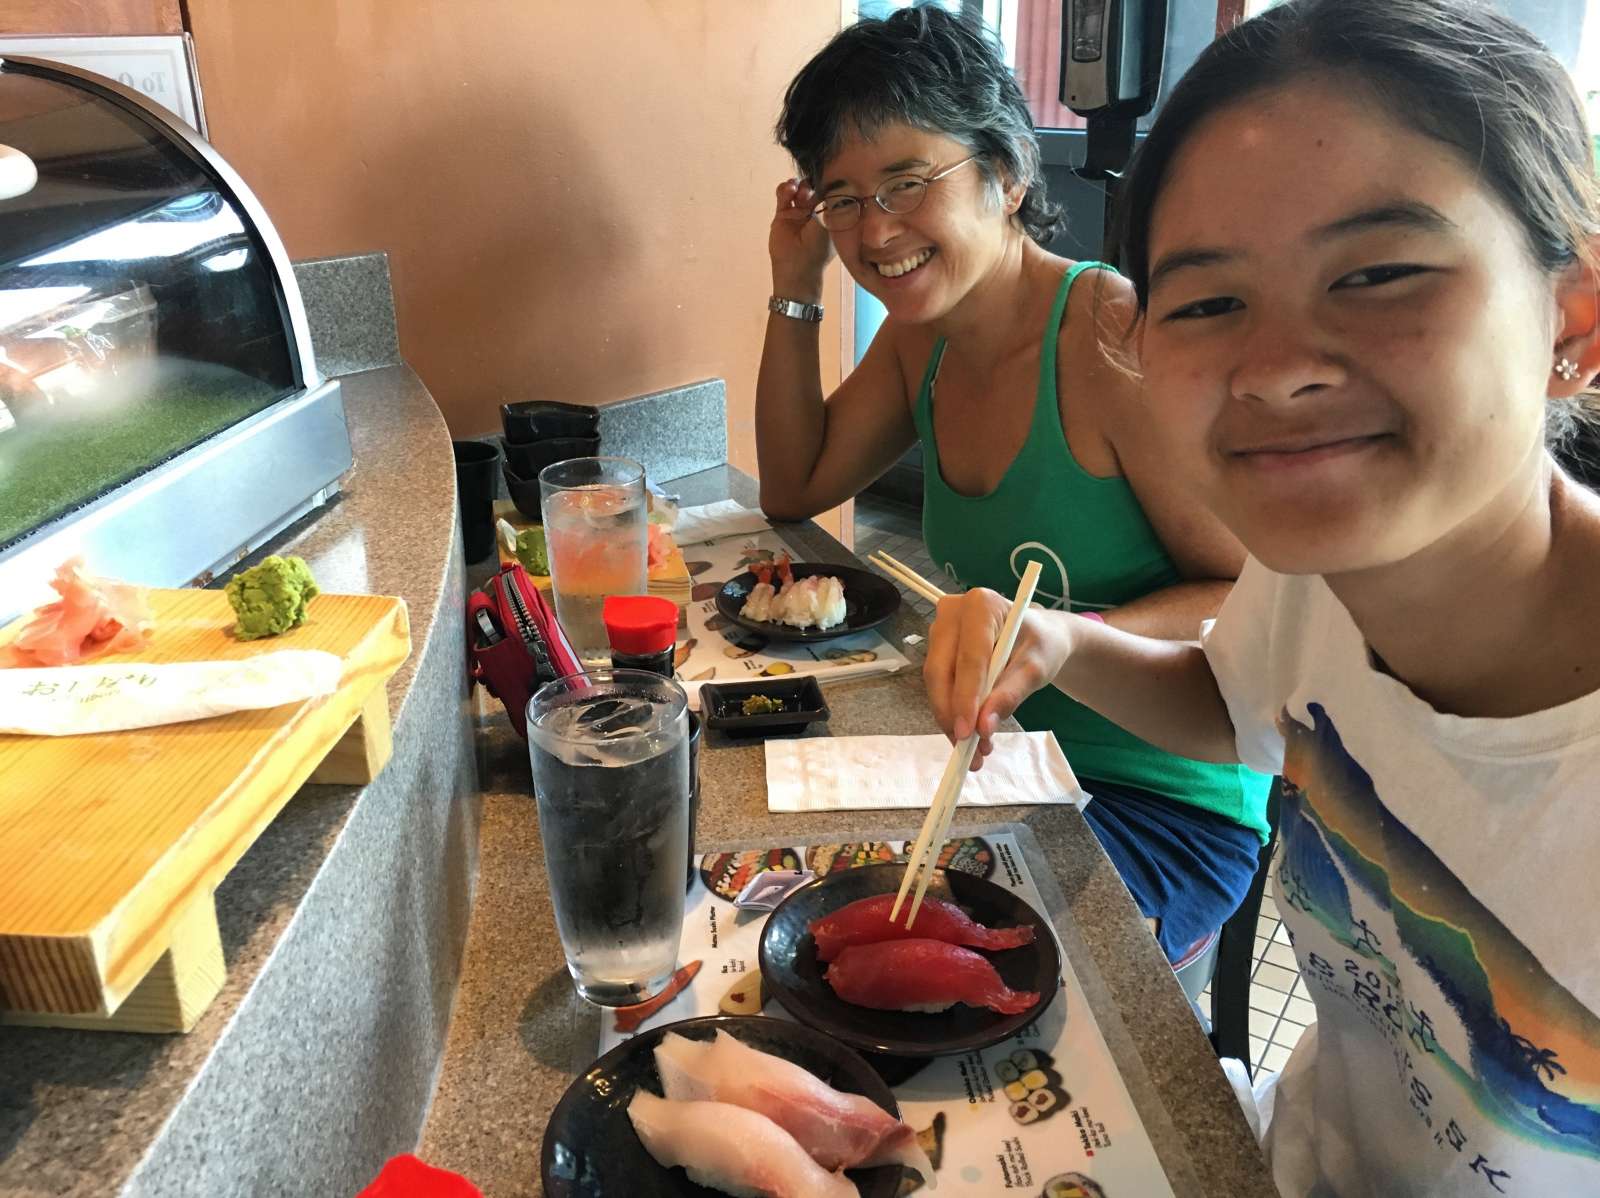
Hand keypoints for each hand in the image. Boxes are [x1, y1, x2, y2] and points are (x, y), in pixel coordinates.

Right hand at [769, 177, 833, 297]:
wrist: (797, 265)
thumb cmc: (819, 248)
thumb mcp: (829, 222)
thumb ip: (830, 201)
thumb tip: (832, 182)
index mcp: (829, 215)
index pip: (829, 192)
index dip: (827, 182)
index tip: (826, 174)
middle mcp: (814, 212)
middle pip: (812, 187)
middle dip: (811, 183)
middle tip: (810, 189)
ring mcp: (798, 212)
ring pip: (797, 189)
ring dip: (798, 184)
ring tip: (797, 190)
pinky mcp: (782, 213)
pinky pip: (783, 195)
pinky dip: (784, 189)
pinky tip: (788, 189)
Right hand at [923, 589, 1075, 766]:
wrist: (1039, 639)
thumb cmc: (1042, 645)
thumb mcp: (1036, 669)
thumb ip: (1011, 695)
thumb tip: (985, 726)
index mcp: (981, 605)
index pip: (969, 658)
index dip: (966, 698)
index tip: (969, 733)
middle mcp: (952, 612)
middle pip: (941, 671)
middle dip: (953, 714)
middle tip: (968, 752)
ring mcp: (940, 631)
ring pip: (936, 683)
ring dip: (952, 719)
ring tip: (975, 752)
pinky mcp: (937, 651)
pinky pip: (939, 687)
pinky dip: (952, 714)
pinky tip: (969, 735)